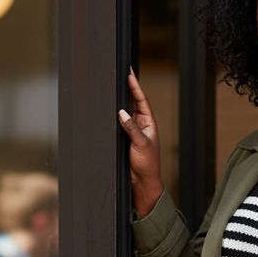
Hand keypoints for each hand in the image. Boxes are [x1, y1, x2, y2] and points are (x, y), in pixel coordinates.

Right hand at [118, 70, 163, 215]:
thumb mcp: (140, 145)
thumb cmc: (147, 165)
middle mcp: (141, 125)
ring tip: (113, 85)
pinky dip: (113, 114)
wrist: (142, 184)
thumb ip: (131, 128)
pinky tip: (107, 107)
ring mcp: (132, 131)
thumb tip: (121, 112)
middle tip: (120, 72)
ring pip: (124, 111)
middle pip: (133, 102)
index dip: (135, 86)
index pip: (142, 100)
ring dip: (119, 100)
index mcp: (149, 124)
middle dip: (127, 88)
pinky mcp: (124, 139)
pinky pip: (118, 123)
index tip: (129, 73)